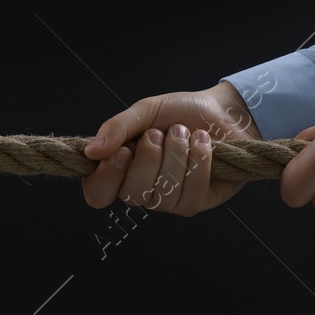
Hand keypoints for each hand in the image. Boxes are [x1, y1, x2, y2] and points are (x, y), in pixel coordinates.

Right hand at [81, 81, 262, 214]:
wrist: (223, 111)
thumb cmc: (180, 112)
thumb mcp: (145, 111)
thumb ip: (116, 128)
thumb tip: (90, 152)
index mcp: (120, 170)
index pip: (97, 193)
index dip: (107, 177)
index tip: (124, 151)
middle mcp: (141, 190)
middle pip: (132, 194)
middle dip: (149, 156)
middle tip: (160, 133)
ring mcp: (168, 201)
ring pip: (163, 193)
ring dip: (177, 153)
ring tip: (185, 132)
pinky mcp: (195, 203)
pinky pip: (190, 193)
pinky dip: (199, 161)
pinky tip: (204, 143)